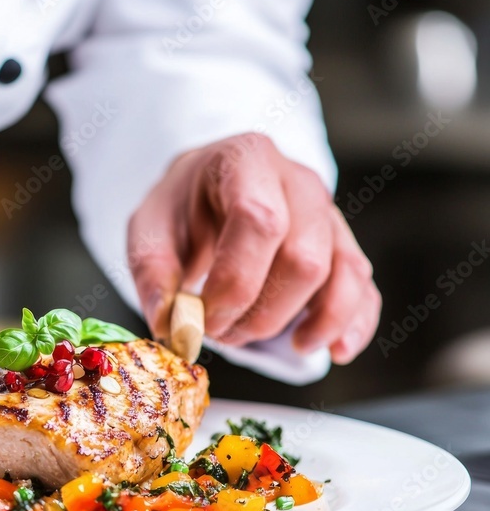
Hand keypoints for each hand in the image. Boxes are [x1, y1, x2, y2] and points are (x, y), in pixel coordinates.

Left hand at [127, 133, 379, 364]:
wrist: (205, 191)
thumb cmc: (179, 209)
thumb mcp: (146, 230)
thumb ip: (152, 276)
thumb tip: (174, 326)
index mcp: (246, 161)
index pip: (259, 221)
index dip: (234, 282)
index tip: (202, 317)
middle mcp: (298, 182)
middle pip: (304, 257)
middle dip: (261, 312)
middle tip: (218, 332)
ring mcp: (328, 214)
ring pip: (342, 274)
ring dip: (303, 323)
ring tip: (253, 339)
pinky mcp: (343, 247)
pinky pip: (365, 288)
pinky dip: (353, 324)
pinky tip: (333, 349)